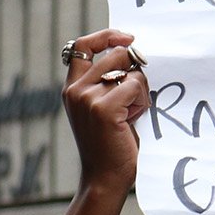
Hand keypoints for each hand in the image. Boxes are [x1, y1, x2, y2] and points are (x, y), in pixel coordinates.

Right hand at [61, 29, 149, 197]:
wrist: (105, 178)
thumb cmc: (111, 144)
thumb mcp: (104, 107)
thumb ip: (108, 82)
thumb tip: (133, 52)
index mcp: (72, 88)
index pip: (81, 45)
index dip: (107, 36)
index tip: (128, 38)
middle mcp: (75, 90)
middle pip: (116, 54)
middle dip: (135, 71)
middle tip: (136, 99)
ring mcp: (87, 98)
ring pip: (130, 71)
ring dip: (140, 90)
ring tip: (132, 114)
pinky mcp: (104, 108)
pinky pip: (135, 85)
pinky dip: (142, 101)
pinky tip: (134, 120)